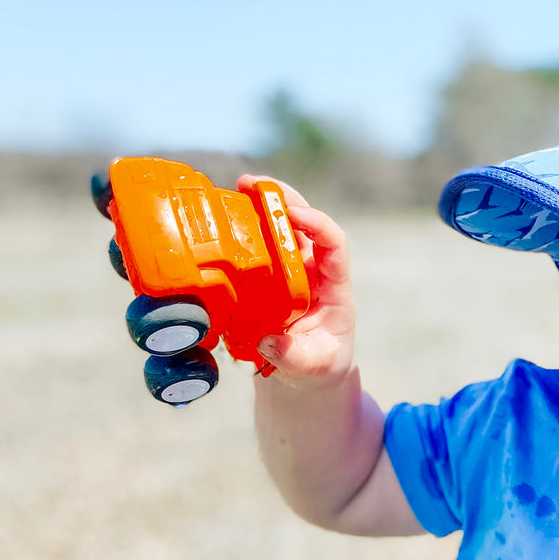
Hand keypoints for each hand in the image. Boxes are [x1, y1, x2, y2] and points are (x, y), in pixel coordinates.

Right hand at [236, 176, 354, 380]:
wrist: (306, 375)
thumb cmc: (318, 366)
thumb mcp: (312, 367)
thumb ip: (294, 357)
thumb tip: (270, 342)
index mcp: (334, 286)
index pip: (334, 244)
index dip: (318, 224)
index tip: (293, 215)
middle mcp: (315, 271)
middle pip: (306, 222)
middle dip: (283, 199)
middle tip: (251, 184)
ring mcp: (293, 271)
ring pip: (282, 228)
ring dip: (261, 206)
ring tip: (236, 190)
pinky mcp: (272, 277)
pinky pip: (260, 247)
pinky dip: (244, 230)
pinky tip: (223, 222)